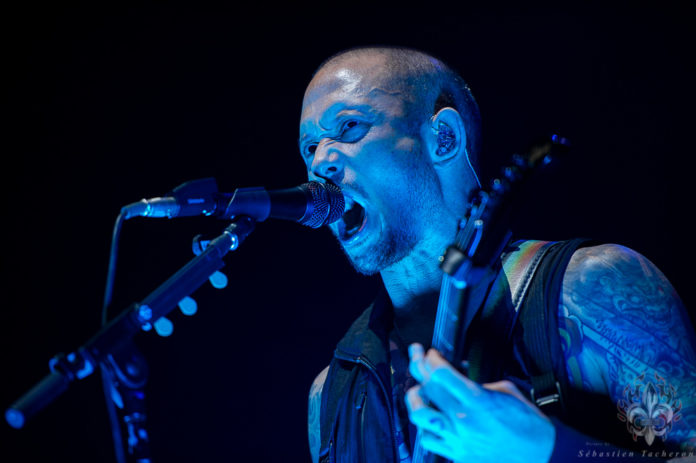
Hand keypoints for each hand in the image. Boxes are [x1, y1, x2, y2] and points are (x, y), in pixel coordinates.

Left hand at [406, 343, 555, 462]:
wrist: (541, 455)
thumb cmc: (527, 421)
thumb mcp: (505, 390)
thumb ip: (476, 382)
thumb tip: (458, 373)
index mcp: (477, 401)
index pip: (441, 374)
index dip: (431, 359)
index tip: (431, 352)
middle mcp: (463, 420)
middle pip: (428, 389)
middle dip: (418, 366)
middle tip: (417, 356)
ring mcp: (458, 439)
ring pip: (419, 416)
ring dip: (415, 399)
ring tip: (418, 391)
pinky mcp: (457, 455)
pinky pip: (429, 440)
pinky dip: (424, 426)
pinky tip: (429, 418)